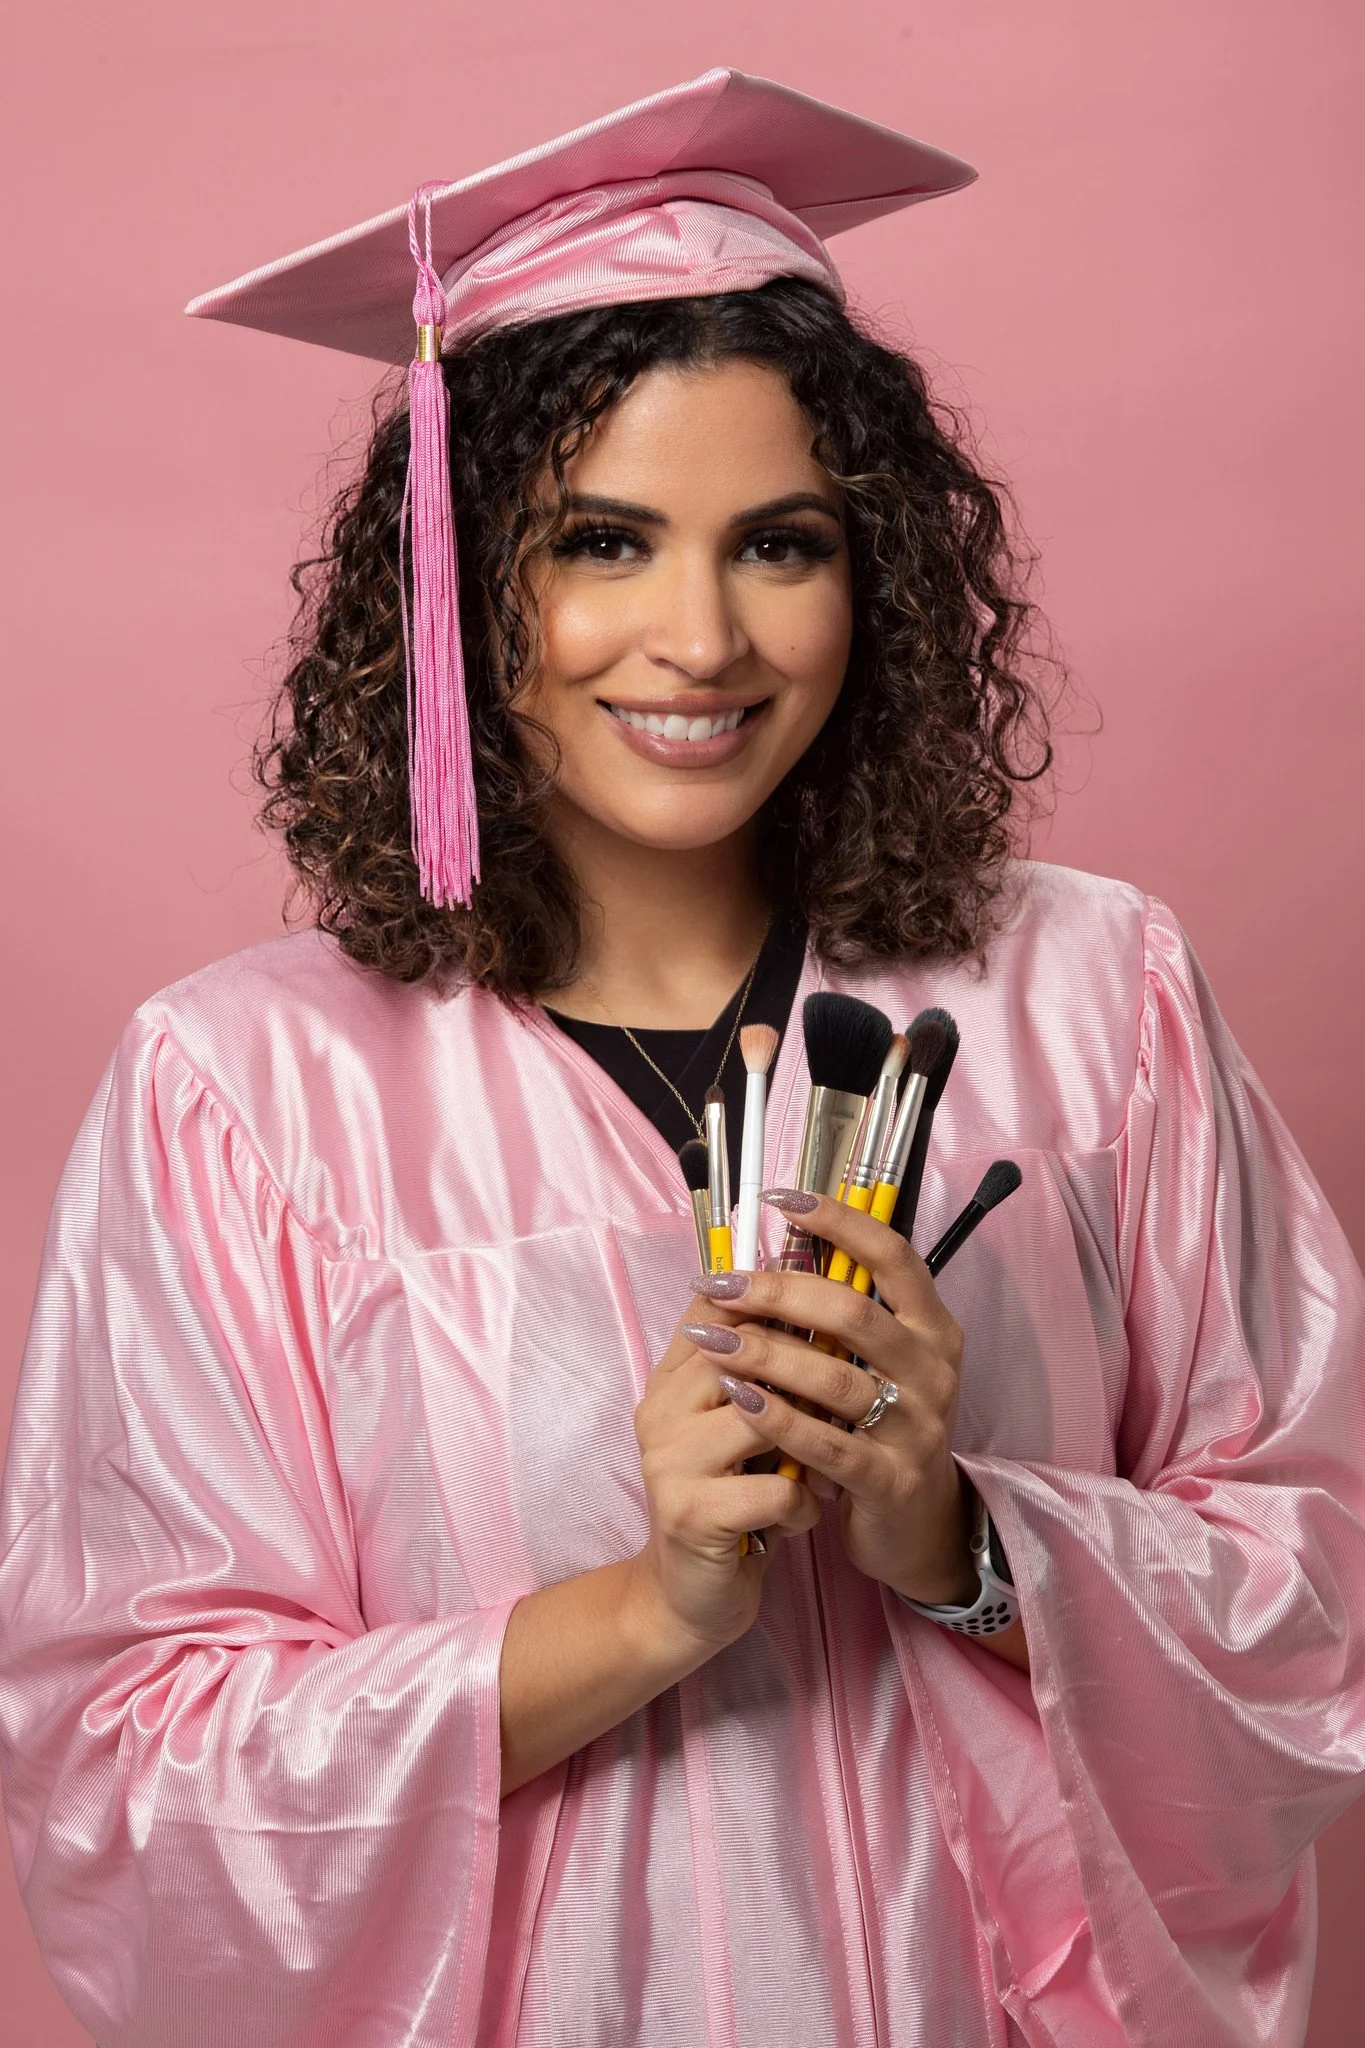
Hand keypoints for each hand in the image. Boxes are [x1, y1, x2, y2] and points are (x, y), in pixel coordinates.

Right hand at [629, 1292, 821, 1657]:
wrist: (688, 1598)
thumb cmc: (731, 1502)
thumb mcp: (738, 1431)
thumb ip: (758, 1376)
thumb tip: (815, 1302)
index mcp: (671, 1382)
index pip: (715, 1308)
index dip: (772, 1293)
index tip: (828, 1300)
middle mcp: (661, 1412)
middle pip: (743, 1354)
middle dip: (807, 1372)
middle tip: (849, 1392)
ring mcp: (670, 1462)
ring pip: (762, 1418)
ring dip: (808, 1443)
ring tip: (820, 1467)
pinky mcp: (692, 1514)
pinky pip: (774, 1489)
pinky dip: (803, 1504)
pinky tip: (802, 1516)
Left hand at [680, 1191, 977, 1607]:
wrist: (918, 1526)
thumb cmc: (882, 1426)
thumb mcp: (877, 1365)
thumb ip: (842, 1315)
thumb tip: (771, 1250)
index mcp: (932, 1329)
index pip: (893, 1257)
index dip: (839, 1222)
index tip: (778, 1199)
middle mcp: (932, 1371)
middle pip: (853, 1314)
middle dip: (779, 1291)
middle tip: (721, 1283)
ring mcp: (916, 1428)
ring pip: (834, 1379)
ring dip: (765, 1354)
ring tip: (710, 1338)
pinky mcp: (890, 1480)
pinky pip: (827, 1444)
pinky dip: (777, 1418)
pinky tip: (736, 1399)